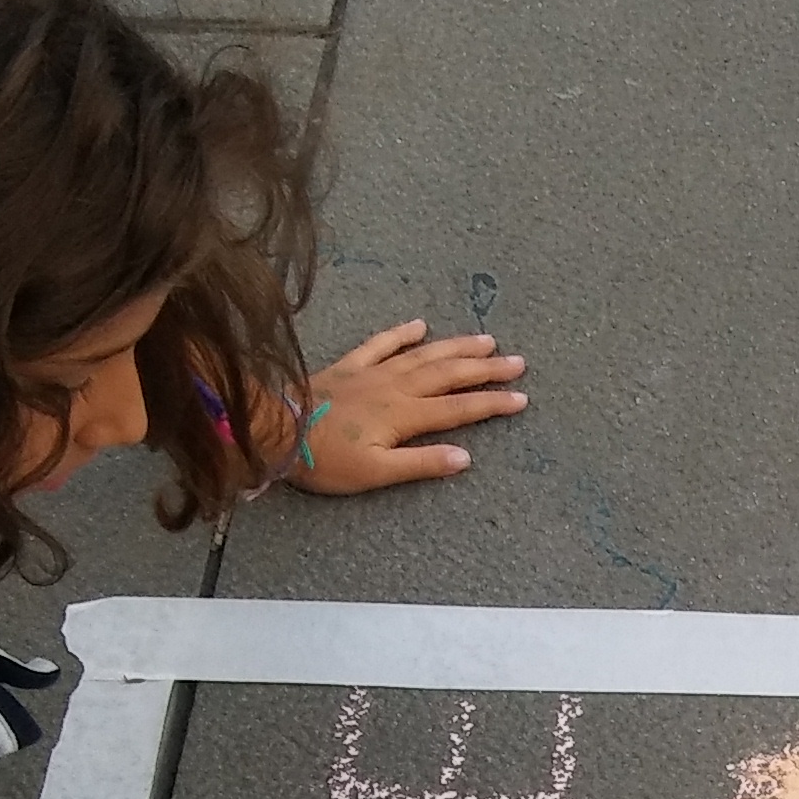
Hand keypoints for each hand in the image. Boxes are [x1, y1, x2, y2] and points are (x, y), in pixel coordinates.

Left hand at [277, 317, 525, 494]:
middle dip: (486, 368)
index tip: (521, 398)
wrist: (277, 429)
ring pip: (424, 355)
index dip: (492, 403)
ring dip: (457, 347)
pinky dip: (402, 334)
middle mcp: (396, 387)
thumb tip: (465, 457)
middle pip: (450, 374)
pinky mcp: (350, 367)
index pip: (460, 409)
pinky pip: (381, 344)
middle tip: (517, 362)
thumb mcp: (375, 473)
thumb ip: (421, 463)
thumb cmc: (325, 459)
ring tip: (486, 339)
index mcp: (405, 415)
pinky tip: (420, 325)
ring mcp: (373, 373)